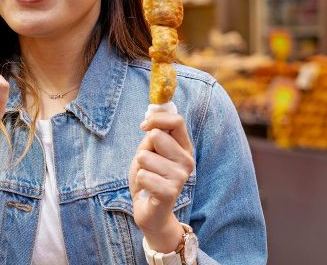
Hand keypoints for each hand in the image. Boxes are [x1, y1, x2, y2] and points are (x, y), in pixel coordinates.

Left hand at [128, 112, 194, 252]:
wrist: (151, 211)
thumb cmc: (149, 177)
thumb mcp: (149, 152)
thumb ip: (153, 135)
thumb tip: (152, 115)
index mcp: (184, 147)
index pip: (177, 121)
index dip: (157, 119)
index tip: (143, 127)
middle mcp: (187, 161)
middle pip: (158, 136)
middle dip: (143, 149)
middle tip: (148, 165)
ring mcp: (181, 177)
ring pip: (145, 156)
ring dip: (140, 167)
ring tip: (148, 178)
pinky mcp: (170, 192)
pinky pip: (142, 174)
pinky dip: (139, 181)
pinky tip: (148, 189)